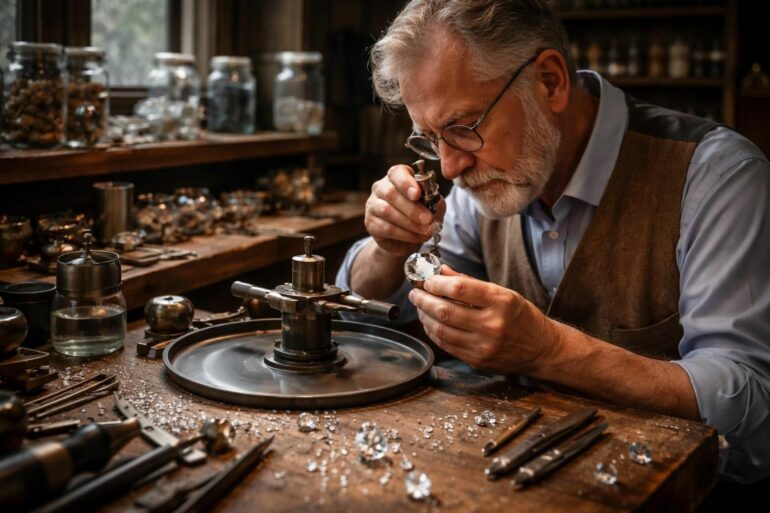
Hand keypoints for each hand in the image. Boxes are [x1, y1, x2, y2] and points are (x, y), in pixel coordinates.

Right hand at [365, 164, 445, 256]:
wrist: (409, 237)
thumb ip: (434, 202)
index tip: (417, 194)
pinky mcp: (370, 223)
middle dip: (412, 208)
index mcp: (397, 176)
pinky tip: (416, 237)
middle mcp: (381, 187)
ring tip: (425, 231)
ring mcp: (373, 205)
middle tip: (428, 219)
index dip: (406, 183)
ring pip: (387, 212)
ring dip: (409, 223)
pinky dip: (404, 234)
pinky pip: (386, 228)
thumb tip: (434, 204)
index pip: (397, 173)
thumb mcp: (433, 205)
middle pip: (391, 194)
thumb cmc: (421, 214)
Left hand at [408, 265, 562, 374]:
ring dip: (424, 316)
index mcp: (501, 302)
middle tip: (415, 293)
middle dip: (424, 300)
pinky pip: (446, 345)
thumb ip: (469, 282)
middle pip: (445, 310)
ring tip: (420, 306)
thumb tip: (441, 271)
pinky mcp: (477, 360)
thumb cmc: (520, 316)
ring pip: (441, 330)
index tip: (427, 280)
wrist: (540, 348)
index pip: (459, 288)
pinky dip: (433, 332)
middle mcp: (492, 325)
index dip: (437, 283)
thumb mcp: (502, 292)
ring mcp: (484, 345)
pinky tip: (430, 322)